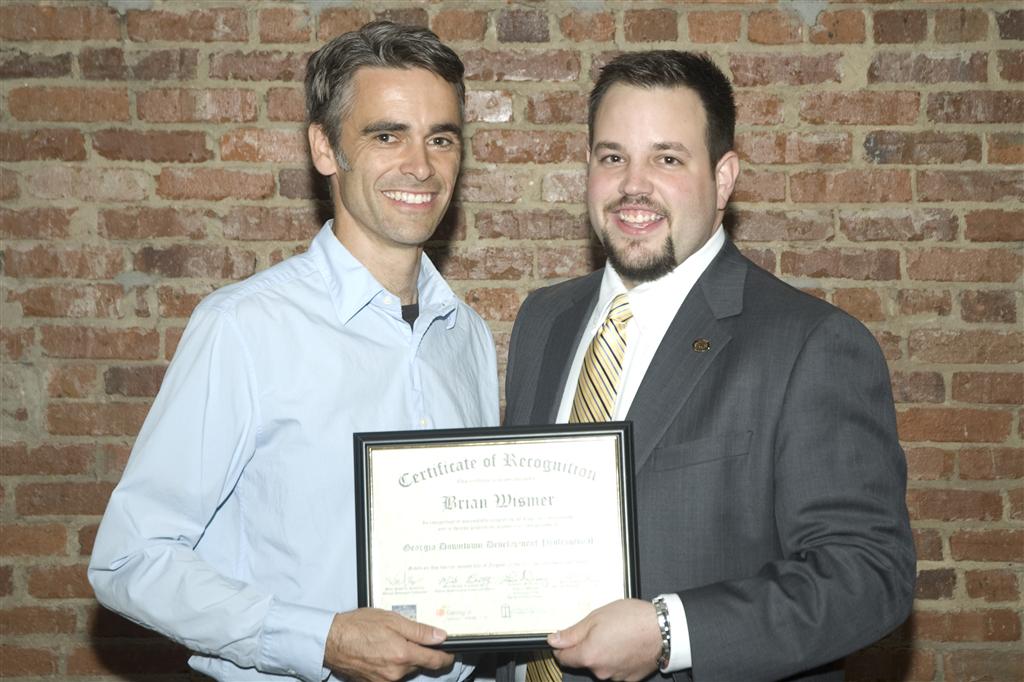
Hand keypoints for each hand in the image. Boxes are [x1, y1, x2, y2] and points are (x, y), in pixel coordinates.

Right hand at [323, 608, 454, 681]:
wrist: (332, 641)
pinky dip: (392, 664)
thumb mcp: (392, 620)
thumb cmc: (359, 626)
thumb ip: (419, 630)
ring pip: (406, 669)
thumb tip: (441, 636)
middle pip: (420, 664)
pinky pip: (391, 674)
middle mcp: (396, 672)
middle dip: (420, 652)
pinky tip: (381, 651)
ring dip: (405, 658)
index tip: (451, 652)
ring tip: (390, 640)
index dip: (447, 656)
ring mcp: (385, 680)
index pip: (435, 661)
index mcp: (403, 655)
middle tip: (411, 636)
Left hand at [548, 599, 660, 680]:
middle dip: (586, 646)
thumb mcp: (596, 617)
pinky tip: (625, 644)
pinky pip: (616, 669)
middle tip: (598, 628)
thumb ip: (573, 632)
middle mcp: (600, 671)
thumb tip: (554, 640)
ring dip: (603, 653)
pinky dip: (617, 659)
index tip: (565, 638)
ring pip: (601, 665)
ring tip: (616, 634)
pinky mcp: (630, 679)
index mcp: (589, 655)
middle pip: (583, 661)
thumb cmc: (633, 619)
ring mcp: (616, 677)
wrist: (664, 629)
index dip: (561, 646)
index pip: (563, 658)